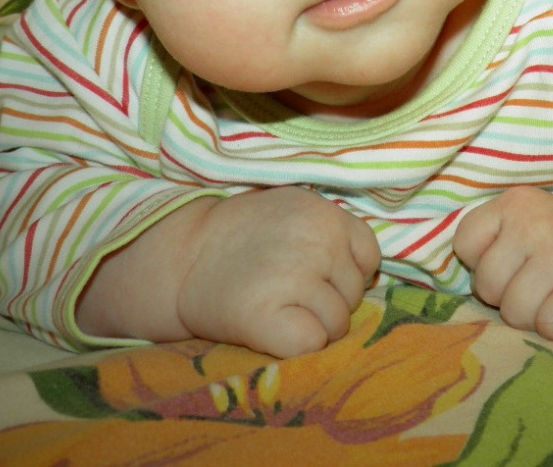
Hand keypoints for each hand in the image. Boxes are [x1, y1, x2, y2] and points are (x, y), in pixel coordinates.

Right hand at [177, 188, 381, 355]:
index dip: (346, 272)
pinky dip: (295, 344)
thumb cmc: (243, 234)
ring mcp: (295, 279)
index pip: (369, 257)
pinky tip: (271, 326)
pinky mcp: (269, 317)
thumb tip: (368, 272)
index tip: (317, 274)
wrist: (183, 255)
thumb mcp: (294, 208)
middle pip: (353, 295)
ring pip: (336, 324)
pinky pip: (311, 344)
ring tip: (277, 307)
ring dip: (312, 325)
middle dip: (328, 300)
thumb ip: (331, 230)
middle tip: (287, 290)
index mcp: (326, 214)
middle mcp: (318, 243)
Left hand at [453, 187, 552, 340]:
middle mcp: (538, 221)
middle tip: (541, 284)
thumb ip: (488, 242)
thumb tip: (457, 284)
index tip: (516, 261)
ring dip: (533, 317)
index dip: (487, 263)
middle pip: (488, 286)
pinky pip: (550, 328)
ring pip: (515, 313)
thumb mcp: (520, 225)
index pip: (466, 245)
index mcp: (516, 201)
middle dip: (509, 295)